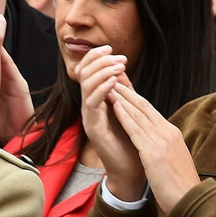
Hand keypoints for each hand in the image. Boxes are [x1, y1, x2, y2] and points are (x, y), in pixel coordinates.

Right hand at [75, 47, 144, 199]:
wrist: (132, 168)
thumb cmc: (131, 139)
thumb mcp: (127, 108)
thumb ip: (123, 89)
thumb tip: (120, 65)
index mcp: (96, 99)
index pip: (87, 70)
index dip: (96, 56)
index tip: (112, 48)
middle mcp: (89, 106)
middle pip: (83, 74)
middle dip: (100, 61)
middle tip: (119, 57)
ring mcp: (89, 117)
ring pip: (86, 86)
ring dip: (102, 72)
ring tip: (118, 66)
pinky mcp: (92, 128)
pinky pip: (92, 104)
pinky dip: (102, 89)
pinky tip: (114, 82)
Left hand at [108, 84, 199, 215]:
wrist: (190, 200)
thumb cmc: (181, 185)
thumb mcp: (174, 159)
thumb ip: (165, 146)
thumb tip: (156, 143)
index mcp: (173, 134)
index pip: (151, 112)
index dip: (136, 99)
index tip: (124, 90)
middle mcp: (168, 133)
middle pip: (145, 107)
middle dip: (128, 93)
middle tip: (114, 80)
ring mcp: (161, 141)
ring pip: (139, 114)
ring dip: (123, 99)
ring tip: (110, 87)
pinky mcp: (153, 153)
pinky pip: (136, 129)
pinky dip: (124, 115)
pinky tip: (115, 106)